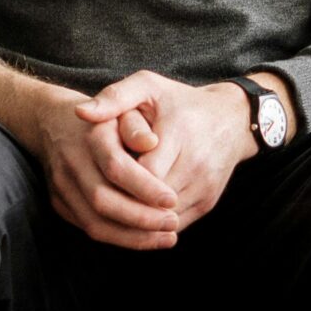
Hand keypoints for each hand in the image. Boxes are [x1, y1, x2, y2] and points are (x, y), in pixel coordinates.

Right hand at [29, 86, 182, 250]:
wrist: (54, 122)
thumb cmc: (106, 117)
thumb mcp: (125, 106)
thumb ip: (137, 124)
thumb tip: (152, 143)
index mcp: (90, 136)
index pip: (116, 167)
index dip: (145, 187)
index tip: (173, 200)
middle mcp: (71, 162)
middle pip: (103, 201)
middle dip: (141, 218)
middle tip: (173, 223)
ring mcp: (62, 186)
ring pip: (94, 223)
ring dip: (133, 237)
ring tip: (167, 237)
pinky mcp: (59, 203)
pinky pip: (89, 228)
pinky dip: (119, 238)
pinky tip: (146, 237)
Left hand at [72, 72, 260, 227]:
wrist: (230, 119)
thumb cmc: (179, 101)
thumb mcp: (148, 86)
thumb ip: (114, 97)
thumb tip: (80, 112)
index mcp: (179, 133)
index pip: (139, 172)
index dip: (114, 178)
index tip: (94, 172)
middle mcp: (197, 164)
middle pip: (148, 199)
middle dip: (120, 200)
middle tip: (94, 194)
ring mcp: (204, 187)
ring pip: (160, 217)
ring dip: (134, 216)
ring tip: (109, 204)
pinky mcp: (208, 203)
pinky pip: (173, 224)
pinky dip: (151, 223)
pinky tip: (130, 211)